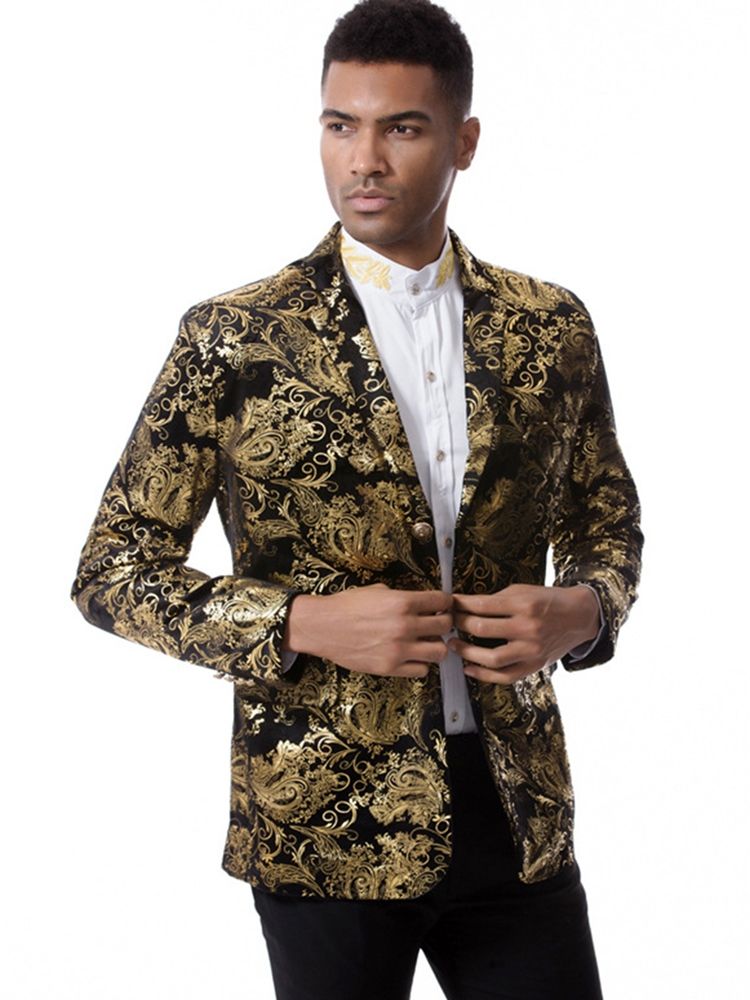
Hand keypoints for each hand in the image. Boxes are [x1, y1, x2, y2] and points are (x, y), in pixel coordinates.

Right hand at [282, 584, 452, 678]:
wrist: (322, 626)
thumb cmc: (346, 606)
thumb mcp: (378, 591)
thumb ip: (403, 598)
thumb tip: (422, 603)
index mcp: (402, 602)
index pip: (442, 601)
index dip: (445, 602)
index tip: (442, 605)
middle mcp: (404, 626)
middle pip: (445, 625)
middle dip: (443, 622)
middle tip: (436, 623)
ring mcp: (399, 649)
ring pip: (439, 651)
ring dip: (435, 645)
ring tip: (425, 642)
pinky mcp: (390, 667)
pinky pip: (421, 670)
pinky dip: (420, 663)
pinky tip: (411, 656)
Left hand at [448, 583, 599, 684]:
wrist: (579, 617)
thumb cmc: (549, 601)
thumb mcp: (524, 591)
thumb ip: (497, 600)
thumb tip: (467, 605)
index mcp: (524, 605)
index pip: (482, 606)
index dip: (460, 605)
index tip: (449, 604)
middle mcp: (528, 629)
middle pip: (481, 630)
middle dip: (459, 625)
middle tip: (448, 622)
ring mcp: (531, 650)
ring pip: (491, 658)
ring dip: (466, 652)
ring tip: (453, 645)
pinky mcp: (534, 666)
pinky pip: (505, 676)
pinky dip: (483, 675)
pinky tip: (469, 668)